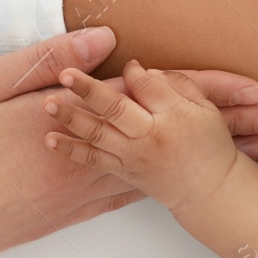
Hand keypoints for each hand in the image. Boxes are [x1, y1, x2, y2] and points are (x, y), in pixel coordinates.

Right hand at [0, 29, 257, 257]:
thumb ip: (44, 60)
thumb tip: (106, 41)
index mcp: (64, 122)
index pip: (152, 100)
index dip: (208, 91)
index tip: (254, 87)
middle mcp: (78, 166)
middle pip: (167, 139)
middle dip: (227, 127)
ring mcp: (67, 199)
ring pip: (154, 172)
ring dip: (203, 160)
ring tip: (248, 155)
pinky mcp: (52, 221)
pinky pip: (120, 196)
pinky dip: (159, 184)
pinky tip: (175, 185)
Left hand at [42, 60, 245, 212]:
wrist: (210, 192)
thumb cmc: (209, 146)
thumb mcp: (205, 108)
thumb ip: (177, 84)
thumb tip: (144, 71)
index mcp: (175, 115)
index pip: (145, 84)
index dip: (132, 71)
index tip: (127, 65)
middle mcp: (151, 135)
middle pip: (116, 107)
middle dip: (88, 89)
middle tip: (65, 74)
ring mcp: (134, 155)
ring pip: (98, 133)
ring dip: (71, 118)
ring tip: (48, 104)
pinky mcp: (124, 171)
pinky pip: (94, 160)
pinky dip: (71, 150)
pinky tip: (50, 139)